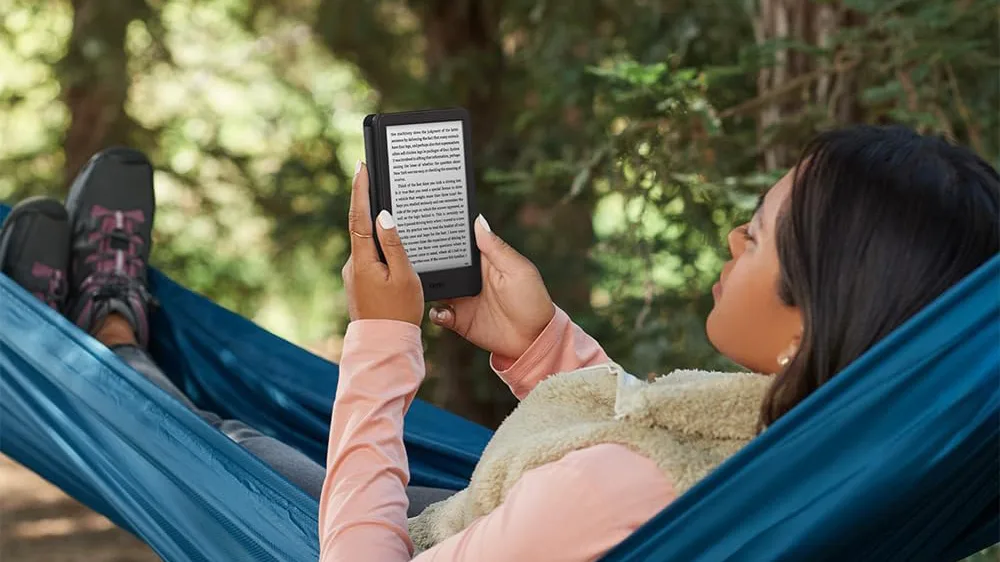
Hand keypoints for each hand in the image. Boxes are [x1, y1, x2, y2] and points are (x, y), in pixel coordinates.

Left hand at [342, 162, 423, 325]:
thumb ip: (394, 244)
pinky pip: (370, 257)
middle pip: (362, 226)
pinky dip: (380, 247)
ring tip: (395, 213)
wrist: (384, 346)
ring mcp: (354, 274)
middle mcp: (353, 264)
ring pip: (367, 243)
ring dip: (378, 228)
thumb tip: (384, 216)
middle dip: (370, 203)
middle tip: (376, 177)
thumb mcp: (404, 276)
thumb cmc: (399, 313)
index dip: (360, 190)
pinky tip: (395, 251)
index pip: (359, 216)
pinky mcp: (360, 283)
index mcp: (363, 260)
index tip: (361, 167)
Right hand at [429, 216, 554, 358]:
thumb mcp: (517, 270)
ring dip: (427, 287)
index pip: (460, 244)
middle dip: (428, 261)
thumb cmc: (532, 300)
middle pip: (443, 265)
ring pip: (436, 288)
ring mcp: (462, 299)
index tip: (428, 224)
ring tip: (421, 285)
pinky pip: (439, 314)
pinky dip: (436, 313)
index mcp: (484, 261)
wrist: (533, 340)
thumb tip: (478, 220)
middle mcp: (469, 278)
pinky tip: (442, 312)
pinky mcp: (458, 319)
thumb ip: (495, 248)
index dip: (445, 235)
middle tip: (414, 257)